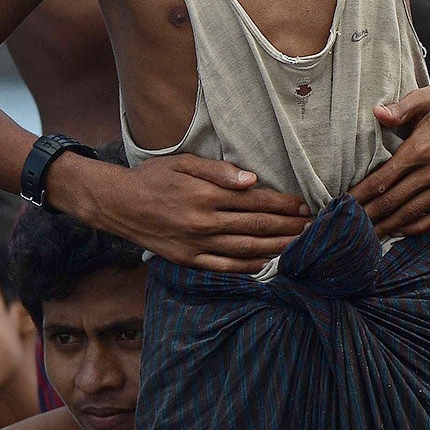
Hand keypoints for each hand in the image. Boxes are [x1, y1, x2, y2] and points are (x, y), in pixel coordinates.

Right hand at [93, 154, 307, 273]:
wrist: (117, 204)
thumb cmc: (153, 178)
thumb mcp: (184, 163)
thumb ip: (219, 171)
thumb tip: (252, 180)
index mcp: (207, 195)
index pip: (256, 201)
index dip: (283, 204)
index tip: (304, 206)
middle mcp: (204, 222)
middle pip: (256, 226)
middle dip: (288, 227)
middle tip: (312, 228)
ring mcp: (196, 244)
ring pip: (245, 249)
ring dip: (275, 247)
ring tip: (298, 245)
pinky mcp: (187, 260)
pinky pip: (223, 267)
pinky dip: (247, 267)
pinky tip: (266, 264)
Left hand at [352, 69, 429, 238]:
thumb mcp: (424, 96)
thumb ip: (398, 110)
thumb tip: (376, 114)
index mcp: (421, 148)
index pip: (382, 181)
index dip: (360, 196)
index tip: (343, 205)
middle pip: (393, 202)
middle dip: (368, 216)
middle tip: (348, 227)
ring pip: (413, 213)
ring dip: (389, 226)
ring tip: (369, 235)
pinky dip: (419, 228)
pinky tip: (403, 230)